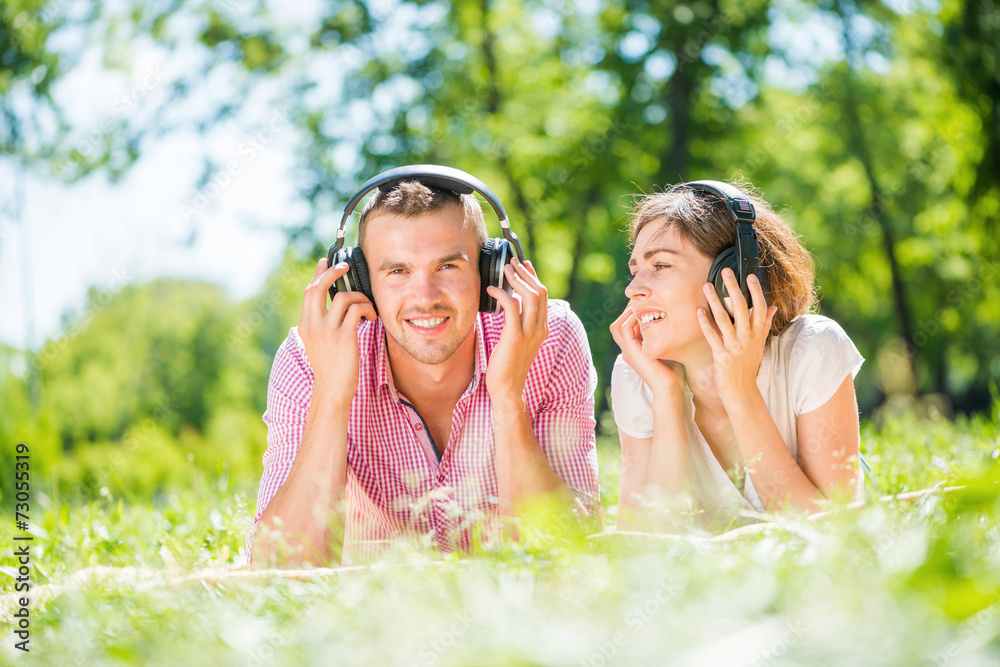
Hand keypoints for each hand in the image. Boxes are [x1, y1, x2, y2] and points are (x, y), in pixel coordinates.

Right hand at [297, 257, 376, 406]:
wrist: (331, 391)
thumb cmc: (330, 369)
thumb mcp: (318, 345)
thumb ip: (322, 326)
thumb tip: (335, 308)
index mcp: (305, 326)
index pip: (309, 292)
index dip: (318, 274)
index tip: (326, 262)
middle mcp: (312, 325)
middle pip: (319, 287)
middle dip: (333, 272)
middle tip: (346, 267)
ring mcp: (327, 331)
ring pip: (344, 297)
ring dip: (361, 298)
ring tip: (369, 310)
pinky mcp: (343, 337)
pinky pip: (357, 310)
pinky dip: (368, 309)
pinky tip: (372, 319)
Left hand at [485, 257, 548, 404]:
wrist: (508, 389)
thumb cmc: (507, 366)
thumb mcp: (517, 341)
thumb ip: (518, 323)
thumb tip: (510, 302)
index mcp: (542, 328)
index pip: (543, 296)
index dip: (533, 278)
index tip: (523, 266)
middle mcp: (540, 328)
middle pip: (540, 291)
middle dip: (525, 273)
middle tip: (512, 262)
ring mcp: (530, 333)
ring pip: (530, 296)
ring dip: (516, 279)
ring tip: (504, 270)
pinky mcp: (515, 337)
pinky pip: (511, 307)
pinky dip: (501, 294)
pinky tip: (491, 290)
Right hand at [609, 304, 683, 398]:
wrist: (670, 389)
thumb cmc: (672, 373)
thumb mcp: (666, 351)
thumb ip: (662, 339)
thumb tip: (672, 323)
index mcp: (633, 351)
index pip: (625, 328)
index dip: (632, 316)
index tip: (646, 306)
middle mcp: (627, 351)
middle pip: (617, 326)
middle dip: (627, 312)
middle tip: (640, 303)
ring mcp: (628, 352)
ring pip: (617, 326)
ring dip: (628, 314)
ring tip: (641, 306)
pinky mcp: (632, 352)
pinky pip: (625, 329)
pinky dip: (632, 319)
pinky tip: (645, 315)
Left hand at [697, 268, 776, 409]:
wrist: (742, 391)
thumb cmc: (748, 366)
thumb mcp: (760, 344)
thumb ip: (764, 324)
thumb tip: (772, 307)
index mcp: (757, 333)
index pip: (760, 307)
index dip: (755, 291)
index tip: (750, 276)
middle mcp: (747, 337)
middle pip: (741, 307)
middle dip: (733, 287)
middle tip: (725, 271)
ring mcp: (734, 346)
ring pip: (724, 318)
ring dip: (714, 300)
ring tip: (706, 285)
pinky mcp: (721, 355)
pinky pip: (712, 335)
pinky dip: (705, 322)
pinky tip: (698, 311)